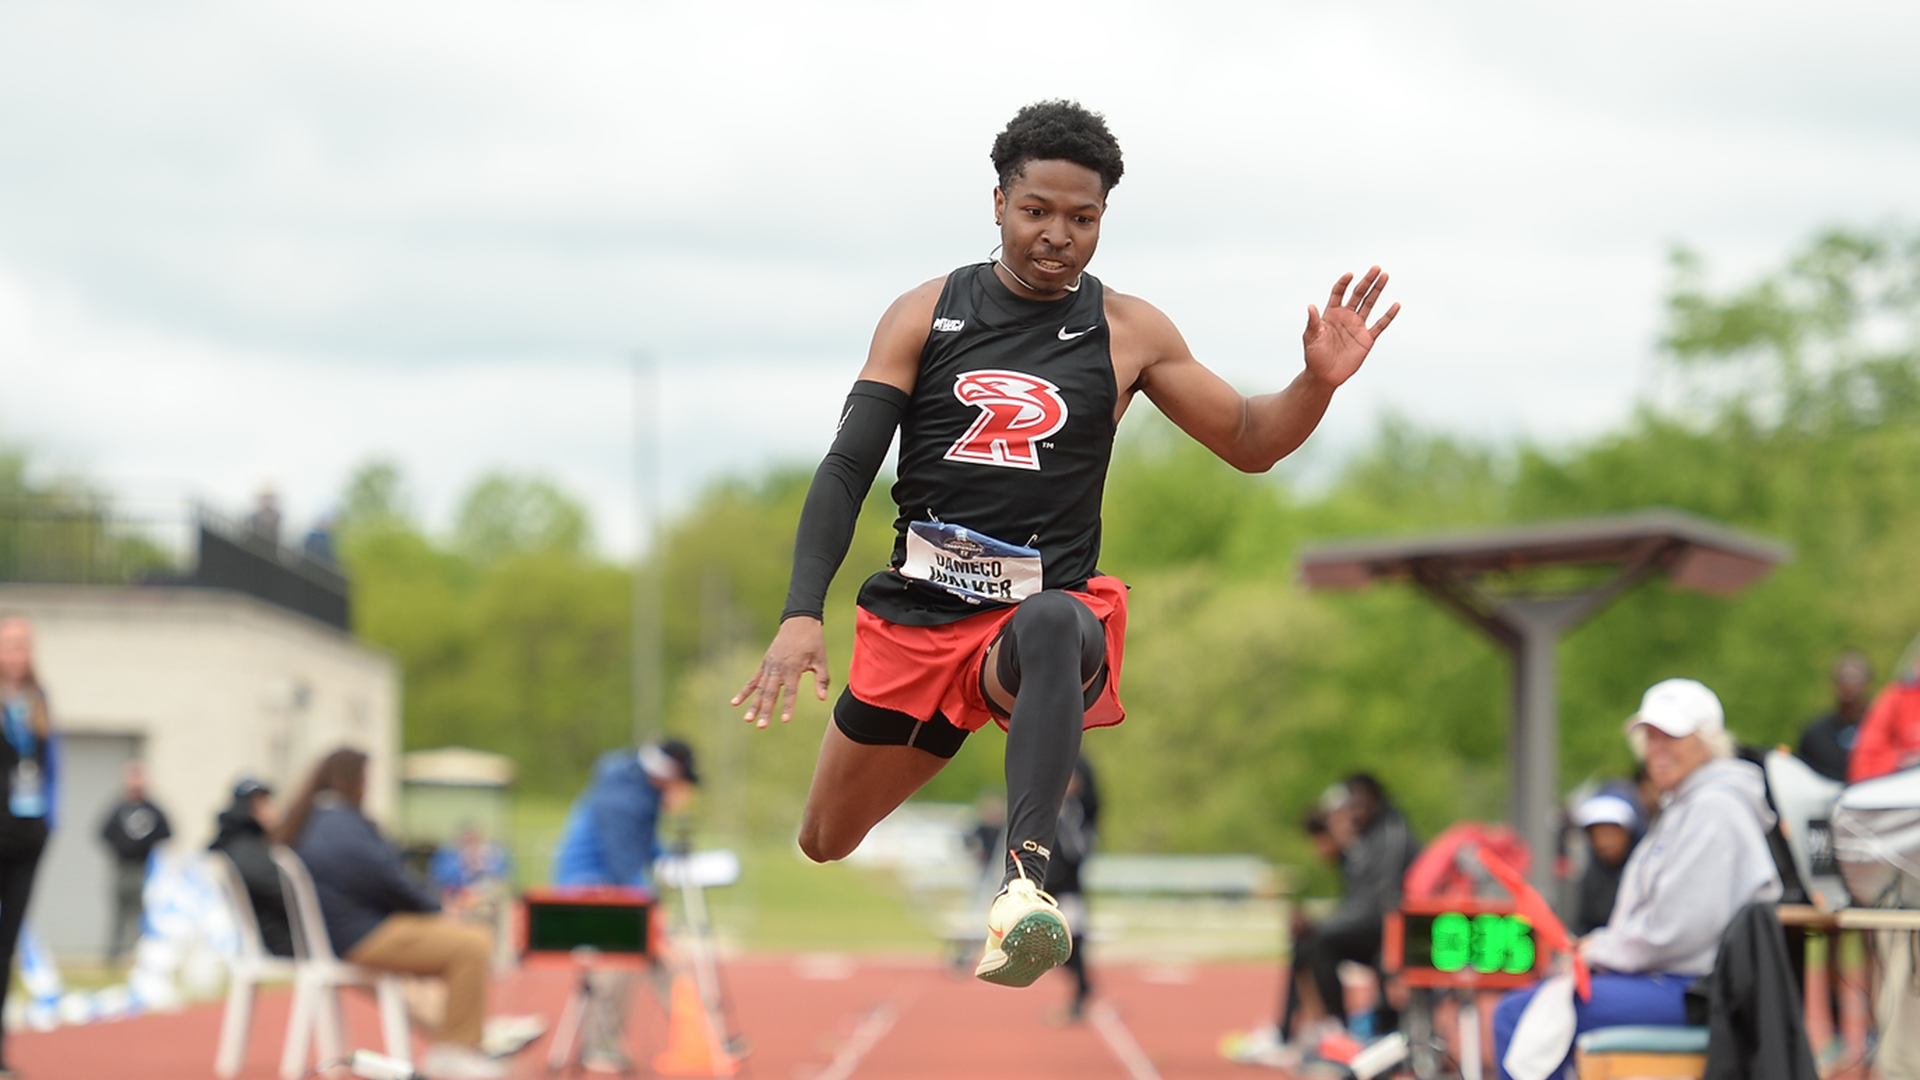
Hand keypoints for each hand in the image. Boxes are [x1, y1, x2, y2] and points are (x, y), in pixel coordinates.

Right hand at [730, 616, 830, 727]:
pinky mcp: (765, 663)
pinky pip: (753, 680)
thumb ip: (821, 679)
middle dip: (765, 710)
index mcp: (793, 667)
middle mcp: (778, 668)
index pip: (790, 691)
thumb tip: (822, 698)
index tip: (784, 720)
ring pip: (760, 689)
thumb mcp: (821, 659)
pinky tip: (735, 703)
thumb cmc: (813, 641)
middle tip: (761, 726)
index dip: (787, 706)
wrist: (799, 621)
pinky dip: (745, 692)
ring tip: (748, 720)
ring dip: (754, 705)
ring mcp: (769, 666)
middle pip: (771, 693)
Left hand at [1302, 267, 1398, 387]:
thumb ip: (1312, 322)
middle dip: (1367, 281)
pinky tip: (1395, 304)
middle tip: (1376, 268)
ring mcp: (1357, 326)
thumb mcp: (1310, 338)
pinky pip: (1380, 325)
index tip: (1349, 274)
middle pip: (1358, 294)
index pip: (1338, 293)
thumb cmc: (1313, 356)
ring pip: (1369, 304)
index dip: (1343, 283)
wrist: (1324, 375)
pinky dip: (1388, 315)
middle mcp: (1346, 316)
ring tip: (1385, 276)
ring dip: (1377, 290)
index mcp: (1331, 314)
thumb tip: (1311, 306)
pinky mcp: (1366, 339)